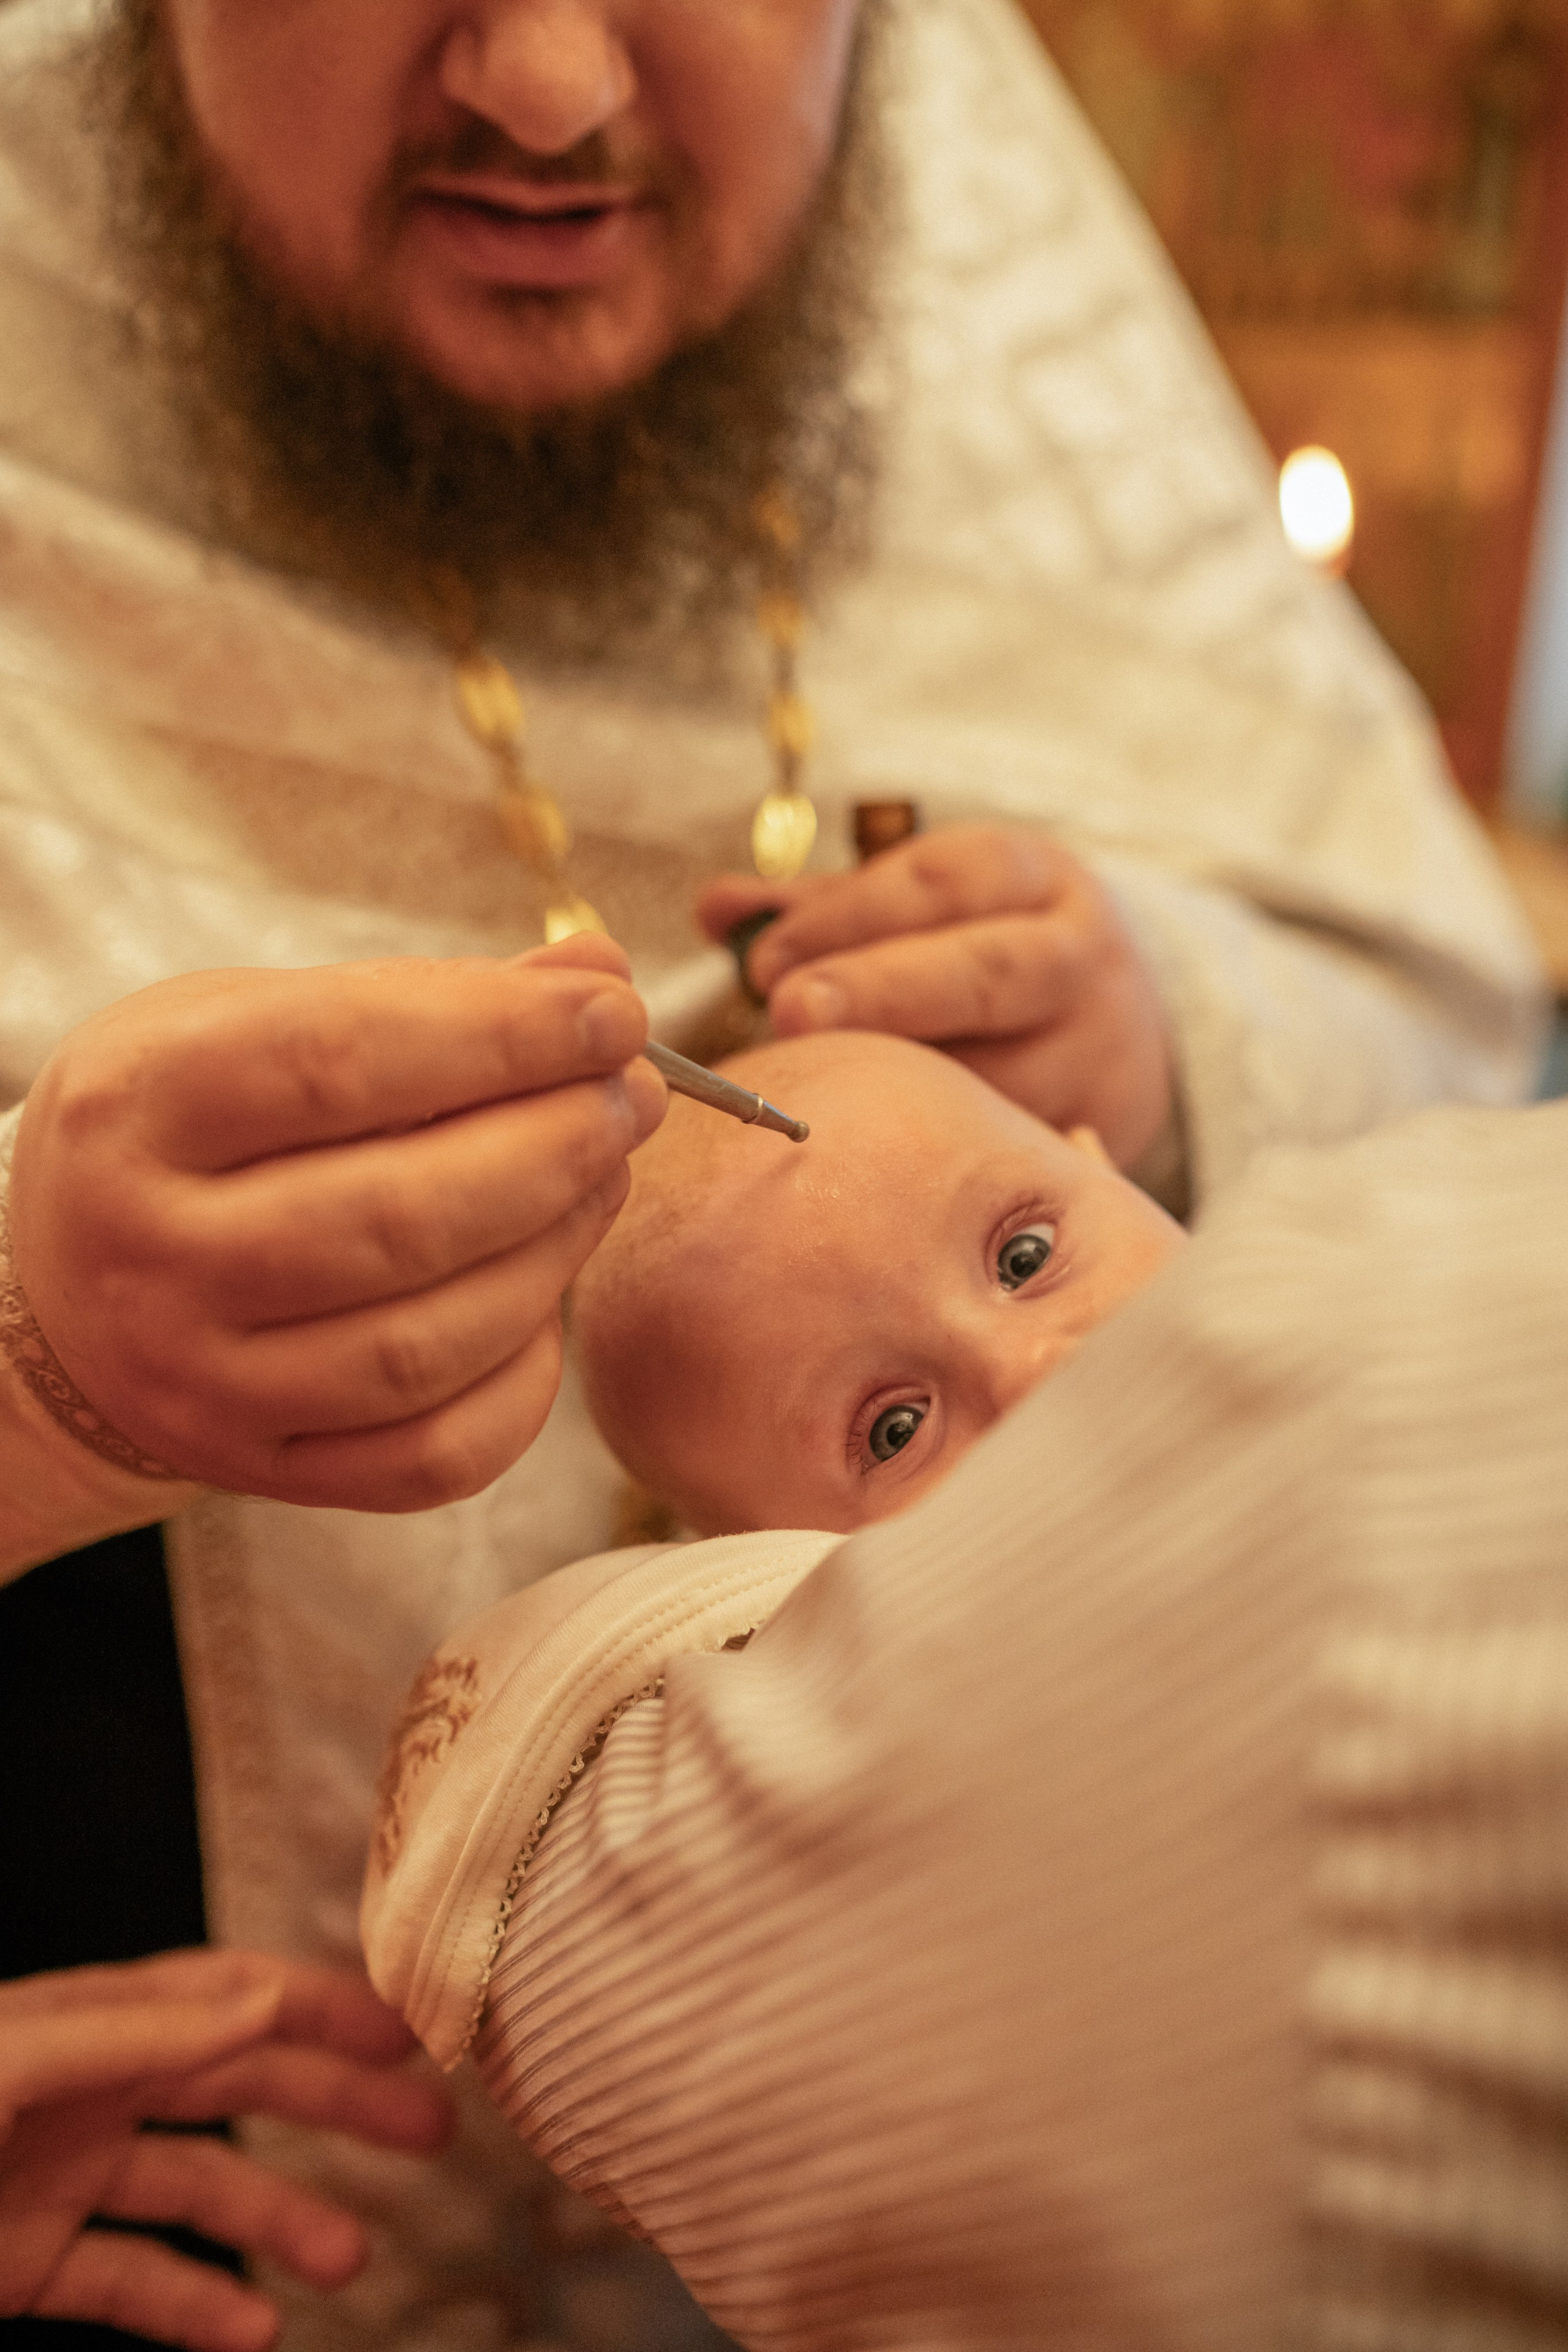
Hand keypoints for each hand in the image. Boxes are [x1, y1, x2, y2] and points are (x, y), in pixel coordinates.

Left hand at [0, 1948, 451, 2351]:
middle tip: (427, 2130)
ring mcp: (59, 2177)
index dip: (318, 2007)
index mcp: (87, 2022)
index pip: (226, 1995)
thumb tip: (259, 1999)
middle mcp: (85, 2092)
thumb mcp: (14, 2058)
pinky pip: (131, 2282)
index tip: (403, 2030)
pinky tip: (252, 2331)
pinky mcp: (30, 2262)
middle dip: (334, 2105)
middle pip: (235, 2085)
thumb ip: (131, 2031)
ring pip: (198, 2190)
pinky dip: (195, 2308)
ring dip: (280, 2220)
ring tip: (348, 2258)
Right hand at [8, 937, 665, 1510]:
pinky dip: (524, 1378)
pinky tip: (546, 1302)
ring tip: (604, 1175)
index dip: (501, 1036)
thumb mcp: (257, 1022)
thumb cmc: (195, 1129)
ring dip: (555, 1252)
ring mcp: (202, 1386)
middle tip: (633, 1097)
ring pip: (428, 1346)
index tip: (615, 1013)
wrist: (65, 1294)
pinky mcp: (263, 1471)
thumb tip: (597, 972)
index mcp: (137, 1108)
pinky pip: (437, 1455)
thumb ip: (426, 1001)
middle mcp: (151, 1259)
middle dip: (554, 1148)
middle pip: (399, 1216)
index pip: (337, 1061)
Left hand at [698, 827, 1172, 1168]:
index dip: (848, 917)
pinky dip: (948, 1160)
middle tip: (789, 1011)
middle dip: (883, 990)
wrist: (1127, 1018)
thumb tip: (717, 909)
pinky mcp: (1100, 1125)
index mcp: (1030, 877)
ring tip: (817, 1102)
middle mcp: (1077, 955)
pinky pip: (1018, 1147)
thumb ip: (819, 908)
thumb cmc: (985, 949)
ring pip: (1006, 1075)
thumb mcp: (921, 905)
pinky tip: (878, 1171)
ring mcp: (1098, 1045)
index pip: (939, 883)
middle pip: (986, 972)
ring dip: (905, 1091)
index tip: (765, 960)